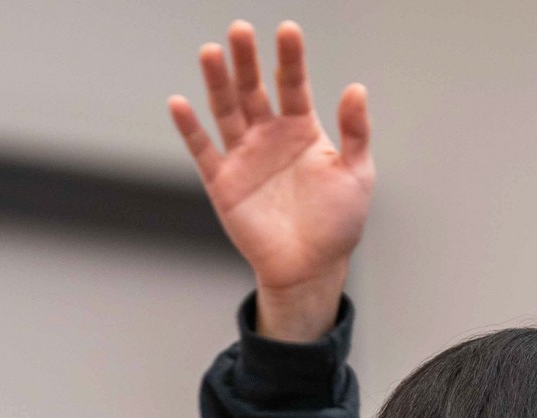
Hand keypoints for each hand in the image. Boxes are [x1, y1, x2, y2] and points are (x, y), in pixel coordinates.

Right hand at [169, 21, 372, 341]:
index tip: (287, 30)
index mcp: (302, 129)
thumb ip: (355, 133)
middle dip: (247, 60)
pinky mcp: (223, 181)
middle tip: (240, 30)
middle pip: (253, 89)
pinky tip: (179, 103)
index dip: (290, 58)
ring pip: (226, 110)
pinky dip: (190, 128)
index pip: (293, 84)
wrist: (311, 268)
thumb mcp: (356, 174)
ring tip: (211, 52)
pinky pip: (203, 150)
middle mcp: (269, 135)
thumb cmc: (337, 222)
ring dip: (217, 83)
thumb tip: (356, 89)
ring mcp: (244, 156)